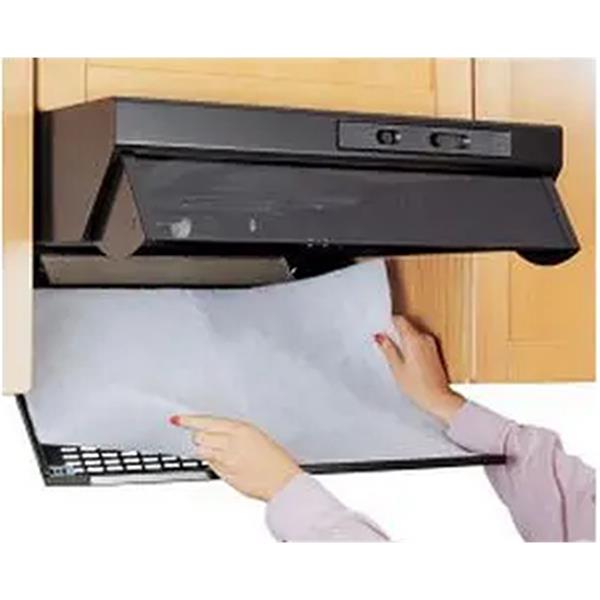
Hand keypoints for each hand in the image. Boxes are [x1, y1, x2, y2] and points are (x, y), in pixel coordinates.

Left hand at [170, 415, 301, 500]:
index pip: (206, 421)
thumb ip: (235, 433)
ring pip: (202, 451)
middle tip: (208, 438)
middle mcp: (230, 443)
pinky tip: (227, 463)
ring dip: (205, 450)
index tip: (177, 419)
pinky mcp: (224, 475)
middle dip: (199, 437)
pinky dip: (213, 463)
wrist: (283, 482)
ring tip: (219, 452)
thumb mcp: (257, 435)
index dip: (189, 420)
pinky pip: (211, 466)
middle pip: (199, 437)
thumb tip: (216, 433)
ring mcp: (226, 460)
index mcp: (240, 429)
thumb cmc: (275, 459)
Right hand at [374, 315, 464, 424]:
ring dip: (403, 340)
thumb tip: (381, 337)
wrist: (439, 399)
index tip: (381, 330)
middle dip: (395, 333)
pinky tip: (406, 360)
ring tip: (394, 355)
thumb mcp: (397, 368)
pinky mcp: (435, 352)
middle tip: (384, 344)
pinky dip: (411, 347)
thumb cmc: (418, 387)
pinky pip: (420, 343)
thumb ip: (388, 349)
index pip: (400, 320)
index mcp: (414, 339)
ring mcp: (431, 345)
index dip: (389, 322)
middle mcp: (425, 338)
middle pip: (407, 326)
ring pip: (413, 335)